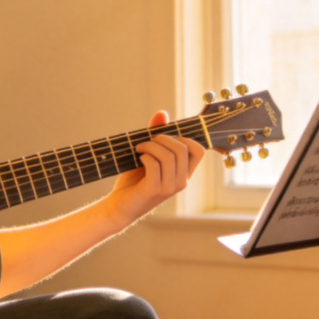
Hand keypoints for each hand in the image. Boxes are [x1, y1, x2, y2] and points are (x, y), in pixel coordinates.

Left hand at [104, 111, 205, 229]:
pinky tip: (138, 158)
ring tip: (139, 148)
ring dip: (151, 146)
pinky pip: (155, 164)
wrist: (119, 206)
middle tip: (147, 141)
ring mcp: (170, 187)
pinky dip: (145, 156)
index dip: (184, 138)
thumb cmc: (134, 180)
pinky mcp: (155, 190)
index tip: (165, 138)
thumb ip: (156, 135)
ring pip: (169, 155)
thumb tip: (162, 113)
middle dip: (163, 138)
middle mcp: (181, 181)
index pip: (199, 150)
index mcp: (184, 173)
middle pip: (183, 149)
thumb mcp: (147, 155)